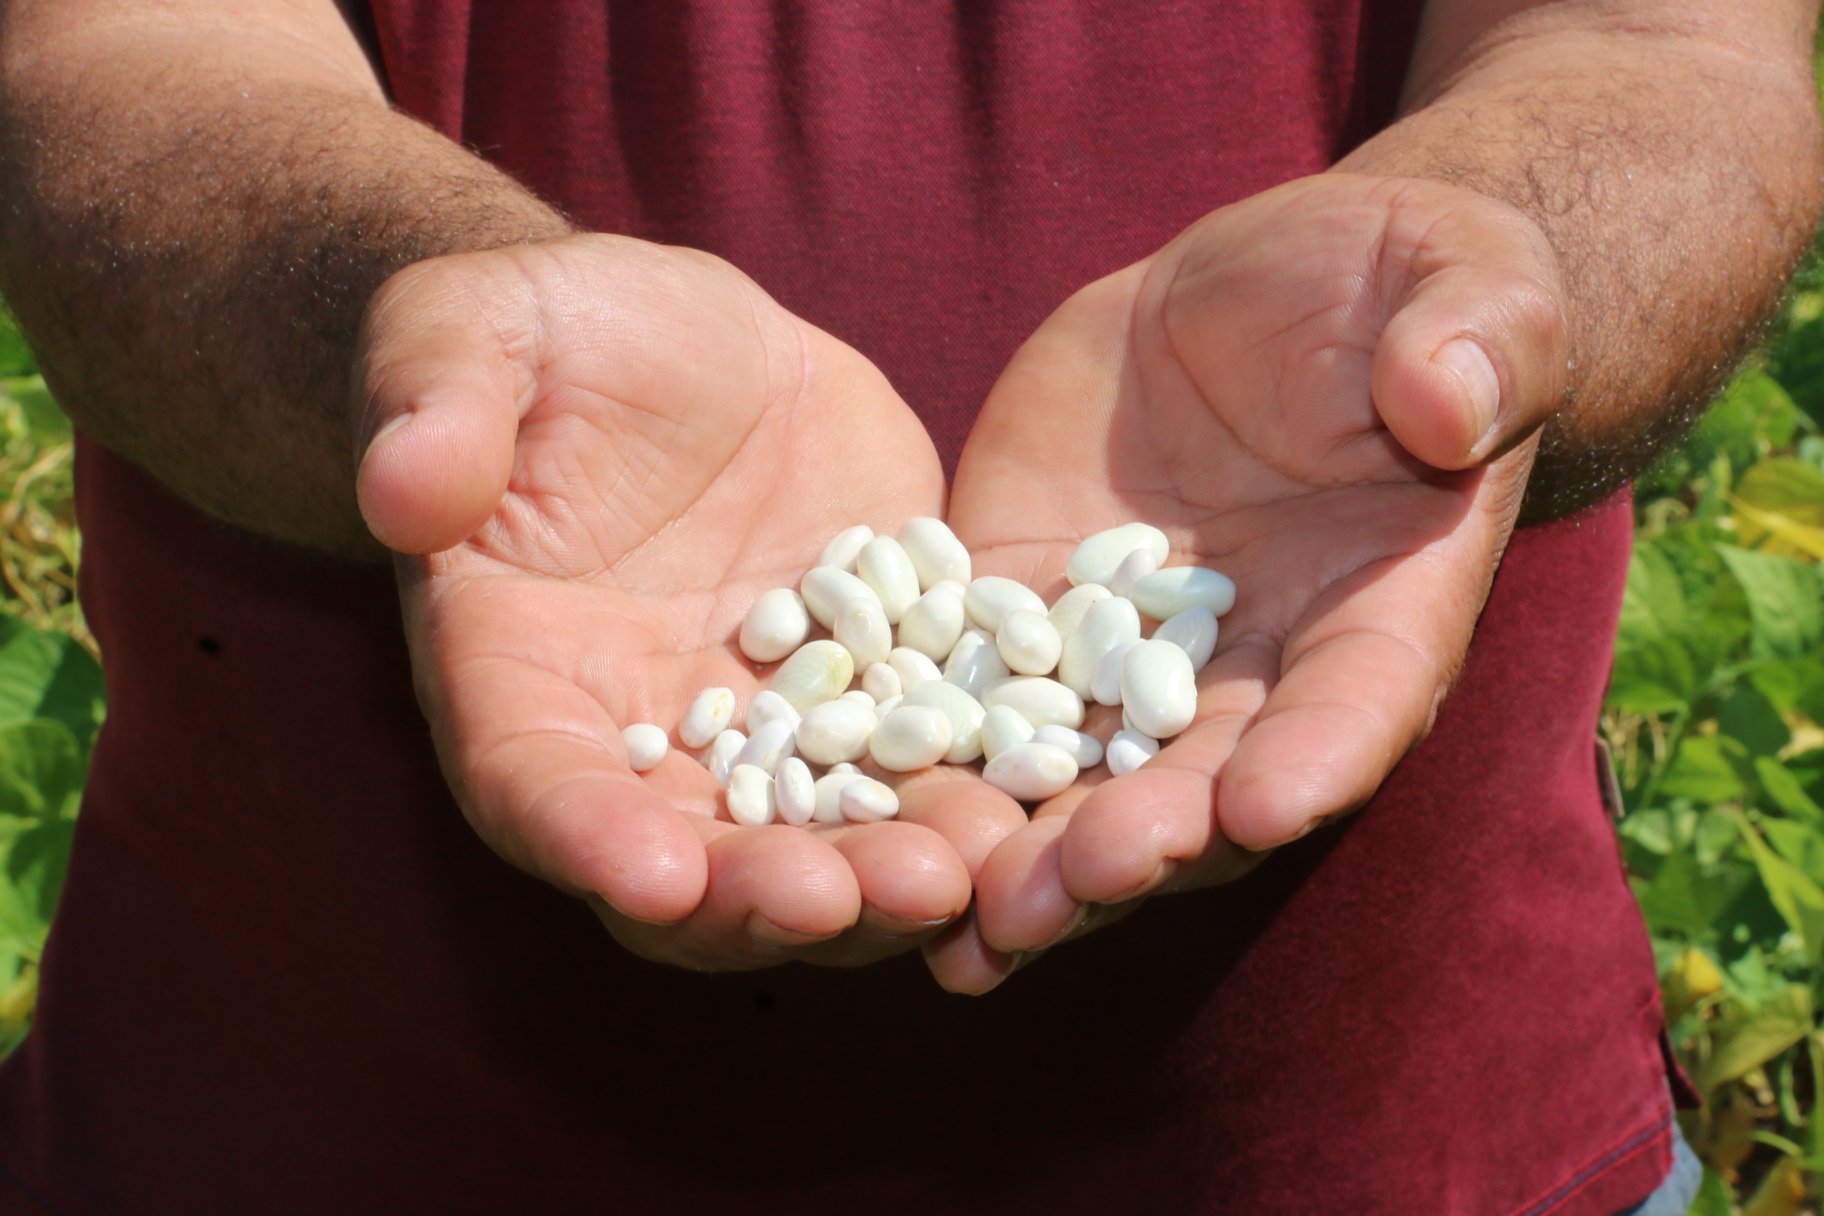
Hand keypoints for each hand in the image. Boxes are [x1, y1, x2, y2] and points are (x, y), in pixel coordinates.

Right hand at [351, 235, 1025, 970]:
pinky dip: (973, 793)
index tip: (654, 879)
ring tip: (964, 875)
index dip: (587, 839)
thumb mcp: (472, 331)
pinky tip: (1039, 805)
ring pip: (820, 838)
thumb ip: (434, 402)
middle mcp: (646, 737)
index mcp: (522, 676)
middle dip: (763, 895)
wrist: (680, 348)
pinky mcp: (879, 683)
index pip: (535, 784)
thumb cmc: (544, 336)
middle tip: (842, 901)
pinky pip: (924, 759)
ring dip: (883, 877)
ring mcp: (770, 724)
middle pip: (693, 856)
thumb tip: (402, 487)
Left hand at [932, 174, 1567, 990]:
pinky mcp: (1019, 605)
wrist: (1260, 294)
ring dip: (1034, 853)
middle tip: (1081, 882)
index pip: (1360, 699)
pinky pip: (966, 693)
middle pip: (1205, 781)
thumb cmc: (1399, 285)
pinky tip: (866, 834)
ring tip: (974, 920)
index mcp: (1380, 606)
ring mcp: (1125, 652)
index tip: (1261, 806)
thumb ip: (1477, 338)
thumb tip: (1451, 399)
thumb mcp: (1459, 282)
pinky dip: (929, 765)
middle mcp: (1253, 665)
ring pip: (1082, 775)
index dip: (1317, 756)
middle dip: (1147, 840)